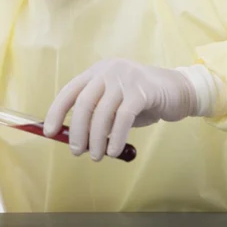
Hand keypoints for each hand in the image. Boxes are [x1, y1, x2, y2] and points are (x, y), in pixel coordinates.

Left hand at [43, 59, 214, 161]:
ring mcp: (125, 78)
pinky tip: (114, 151)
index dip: (57, 112)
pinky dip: (116, 137)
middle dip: (77, 130)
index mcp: (96, 73)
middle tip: (76, 151)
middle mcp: (108, 71)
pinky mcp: (142, 90)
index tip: (49, 132)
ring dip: (96, 139)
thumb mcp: (115, 104)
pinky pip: (123, 118)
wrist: (177, 91)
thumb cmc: (141, 101)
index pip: (69, 92)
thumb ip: (97, 115)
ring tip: (95, 156)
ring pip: (103, 112)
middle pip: (84, 102)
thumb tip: (74, 139)